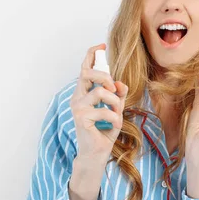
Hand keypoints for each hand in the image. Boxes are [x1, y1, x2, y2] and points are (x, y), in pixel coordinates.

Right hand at [70, 43, 128, 160]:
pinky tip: (116, 125)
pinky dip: (115, 117)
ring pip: (100, 91)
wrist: (97, 154)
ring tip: (118, 114)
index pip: (84, 69)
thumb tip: (121, 83)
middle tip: (114, 89)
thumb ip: (118, 96)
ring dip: (115, 102)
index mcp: (84, 93)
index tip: (101, 45)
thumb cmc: (104, 132)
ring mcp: (77, 108)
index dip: (91, 55)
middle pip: (87, 73)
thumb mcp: (116, 110)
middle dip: (104, 76)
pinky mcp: (81, 118)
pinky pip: (103, 110)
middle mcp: (78, 98)